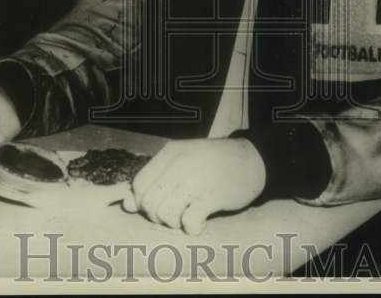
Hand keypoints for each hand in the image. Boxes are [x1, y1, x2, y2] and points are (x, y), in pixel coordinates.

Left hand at [121, 138, 265, 234]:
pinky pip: (189, 221)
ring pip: (165, 213)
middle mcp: (181, 163)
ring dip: (174, 223)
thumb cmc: (214, 163)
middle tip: (175, 213)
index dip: (142, 201)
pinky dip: (192, 228)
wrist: (253, 160)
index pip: (139, 184)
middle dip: (157, 215)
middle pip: (149, 202)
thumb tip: (126, 205)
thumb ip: (156, 179)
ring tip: (187, 217)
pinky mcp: (213, 195)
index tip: (159, 204)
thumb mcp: (183, 162)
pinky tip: (200, 223)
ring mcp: (197, 178)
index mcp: (172, 152)